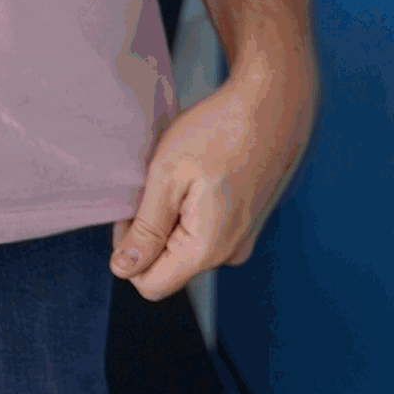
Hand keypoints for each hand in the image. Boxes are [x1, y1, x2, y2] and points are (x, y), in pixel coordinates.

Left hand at [110, 55, 317, 301]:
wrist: (269, 110)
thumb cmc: (217, 136)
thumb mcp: (166, 178)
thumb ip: (145, 229)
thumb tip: (123, 269)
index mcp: (207, 250)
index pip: (151, 284)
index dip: (127, 252)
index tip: (129, 210)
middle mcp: (228, 254)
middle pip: (166, 264)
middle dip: (148, 232)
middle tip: (151, 185)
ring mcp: (239, 240)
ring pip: (182, 246)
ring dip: (168, 218)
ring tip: (175, 178)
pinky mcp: (243, 224)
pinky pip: (201, 231)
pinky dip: (186, 210)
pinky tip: (192, 177)